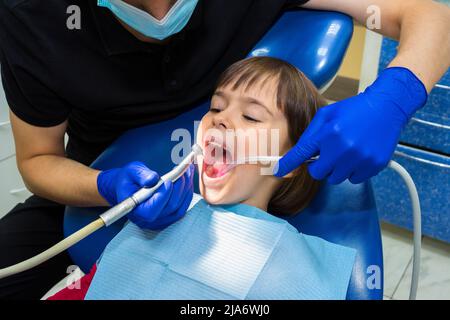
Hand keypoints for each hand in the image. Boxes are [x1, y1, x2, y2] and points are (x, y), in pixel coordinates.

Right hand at [97, 161, 193, 228]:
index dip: (162, 197)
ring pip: (179, 207)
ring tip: (188, 171)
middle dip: (179, 188)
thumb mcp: (130, 172)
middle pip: (169, 207)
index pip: (151, 210)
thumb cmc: (129, 180)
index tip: (169, 181)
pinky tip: (188, 179)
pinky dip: (187, 193)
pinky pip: (182, 207)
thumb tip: (153, 179)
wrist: (129, 187)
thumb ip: (140, 175)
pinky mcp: (169, 216)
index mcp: (136, 211)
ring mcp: (160, 220)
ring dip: (186, 189)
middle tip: (183, 170)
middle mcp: (148, 220)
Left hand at [274, 67, 426, 183]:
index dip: (288, 164)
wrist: (387, 107)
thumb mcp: (327, 115)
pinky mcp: (373, 166)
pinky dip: (353, 171)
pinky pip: (354, 179)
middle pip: (318, 173)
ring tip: (346, 153)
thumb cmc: (354, 110)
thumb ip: (311, 134)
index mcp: (329, 133)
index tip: (278, 170)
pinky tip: (358, 155)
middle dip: (319, 166)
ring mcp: (359, 159)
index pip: (302, 153)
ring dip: (337, 169)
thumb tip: (300, 153)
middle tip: (327, 155)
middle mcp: (343, 148)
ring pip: (336, 178)